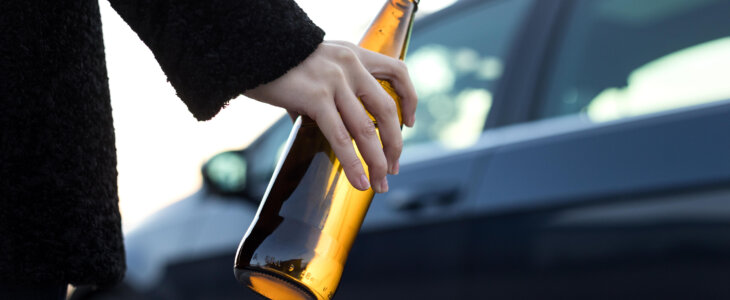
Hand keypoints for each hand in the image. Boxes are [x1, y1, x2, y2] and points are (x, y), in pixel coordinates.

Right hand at [244, 41, 416, 192]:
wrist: (250, 48)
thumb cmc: (278, 63)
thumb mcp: (315, 65)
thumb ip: (330, 89)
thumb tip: (329, 122)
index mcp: (354, 54)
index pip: (397, 72)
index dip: (409, 99)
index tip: (410, 123)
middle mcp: (350, 65)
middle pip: (386, 110)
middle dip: (393, 145)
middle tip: (393, 168)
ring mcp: (335, 81)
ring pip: (366, 130)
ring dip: (375, 162)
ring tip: (378, 183)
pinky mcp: (316, 97)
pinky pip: (340, 138)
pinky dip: (352, 163)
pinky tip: (357, 180)